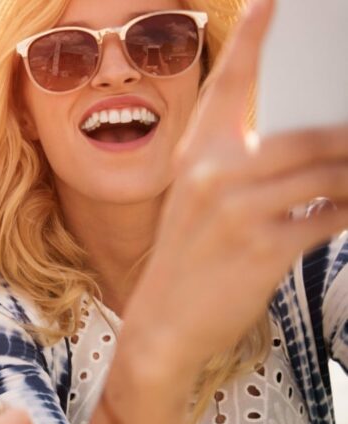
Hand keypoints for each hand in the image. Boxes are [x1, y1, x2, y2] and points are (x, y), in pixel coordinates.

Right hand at [131, 0, 347, 367]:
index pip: (230, 83)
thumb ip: (241, 163)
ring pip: (329, 173)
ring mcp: (237, 208)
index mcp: (197, 152)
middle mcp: (214, 172)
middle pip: (309, 133)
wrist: (162, 322)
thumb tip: (313, 140)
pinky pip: (329, 216)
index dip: (254, 37)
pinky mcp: (262, 245)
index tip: (273, 0)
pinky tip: (347, 213)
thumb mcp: (199, 199)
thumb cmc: (189, 256)